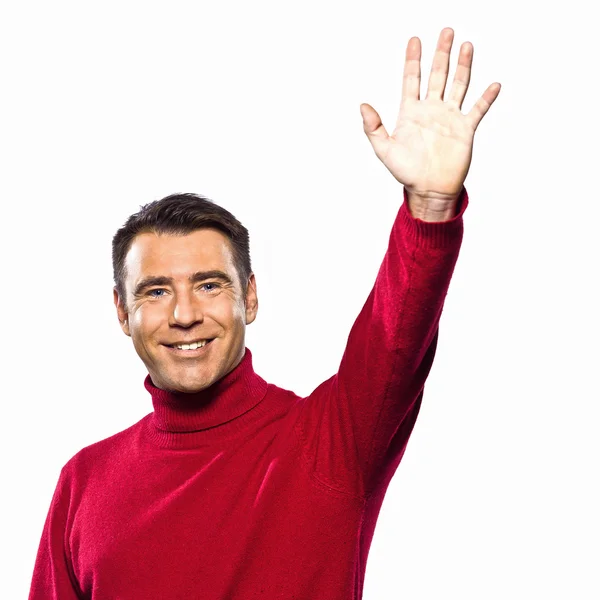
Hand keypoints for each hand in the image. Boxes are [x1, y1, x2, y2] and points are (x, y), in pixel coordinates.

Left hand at [361, 27, 500, 211]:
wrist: (429, 190)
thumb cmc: (406, 172)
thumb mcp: (384, 150)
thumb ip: (373, 128)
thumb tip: (362, 106)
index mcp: (411, 112)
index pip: (412, 79)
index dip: (413, 60)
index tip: (415, 40)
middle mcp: (431, 110)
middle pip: (437, 75)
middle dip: (441, 53)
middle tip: (446, 32)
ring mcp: (449, 118)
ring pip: (458, 85)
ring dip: (463, 66)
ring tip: (466, 46)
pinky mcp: (465, 130)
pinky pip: (478, 110)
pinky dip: (486, 98)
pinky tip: (493, 85)